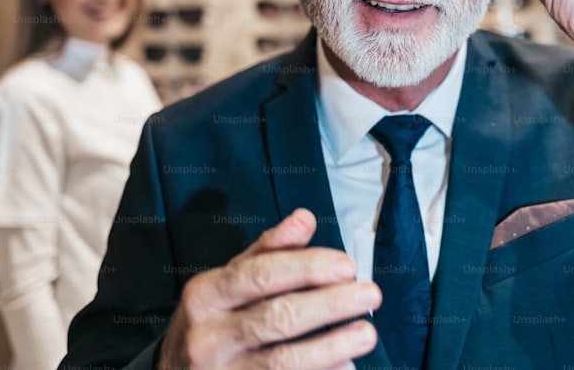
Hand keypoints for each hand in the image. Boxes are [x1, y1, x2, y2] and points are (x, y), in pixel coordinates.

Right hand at [158, 208, 379, 369]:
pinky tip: (345, 366)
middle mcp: (207, 337)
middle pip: (277, 317)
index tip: (347, 266)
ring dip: (331, 346)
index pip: (261, 274)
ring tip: (366, 333)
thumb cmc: (211, 324)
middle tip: (369, 294)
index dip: (308, 268)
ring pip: (283, 361)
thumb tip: (305, 218)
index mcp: (205, 295)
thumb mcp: (226, 282)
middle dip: (329, 304)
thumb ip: (268, 252)